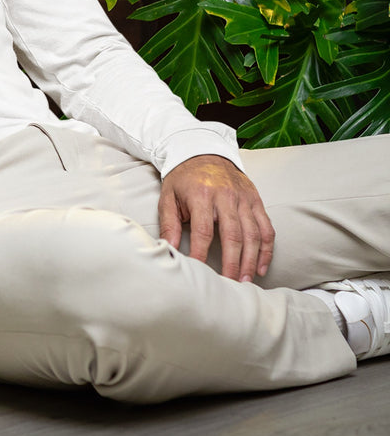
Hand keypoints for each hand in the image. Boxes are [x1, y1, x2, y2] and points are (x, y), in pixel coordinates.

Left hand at [158, 155, 274, 282]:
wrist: (203, 151)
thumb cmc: (183, 179)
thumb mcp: (169, 196)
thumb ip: (169, 223)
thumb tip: (168, 249)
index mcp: (201, 194)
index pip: (203, 230)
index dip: (200, 253)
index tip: (198, 273)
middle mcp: (225, 196)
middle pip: (232, 234)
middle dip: (232, 262)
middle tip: (230, 284)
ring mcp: (244, 198)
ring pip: (253, 233)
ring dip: (251, 260)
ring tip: (246, 281)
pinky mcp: (256, 199)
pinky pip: (266, 227)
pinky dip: (267, 249)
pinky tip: (261, 267)